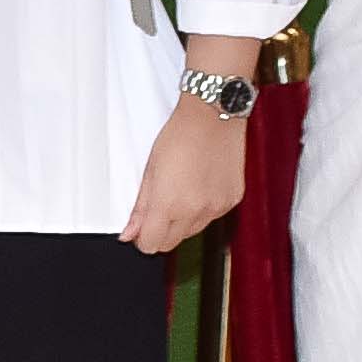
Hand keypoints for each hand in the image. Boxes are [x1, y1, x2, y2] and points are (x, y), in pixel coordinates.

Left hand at [124, 94, 249, 255]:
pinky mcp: (232, 199)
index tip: (141, 228)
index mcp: (169, 204)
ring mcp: (217, 207)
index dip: (142, 239)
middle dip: (161, 232)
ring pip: (193, 231)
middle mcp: (196, 211)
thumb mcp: (150, 170)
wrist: (214, 116)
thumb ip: (140, 207)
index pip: (151, 245)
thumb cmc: (179, 136)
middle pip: (171, 243)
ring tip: (181, 192)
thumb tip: (129, 234)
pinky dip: (204, 209)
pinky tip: (200, 186)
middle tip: (158, 208)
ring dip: (183, 221)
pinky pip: (213, 217)